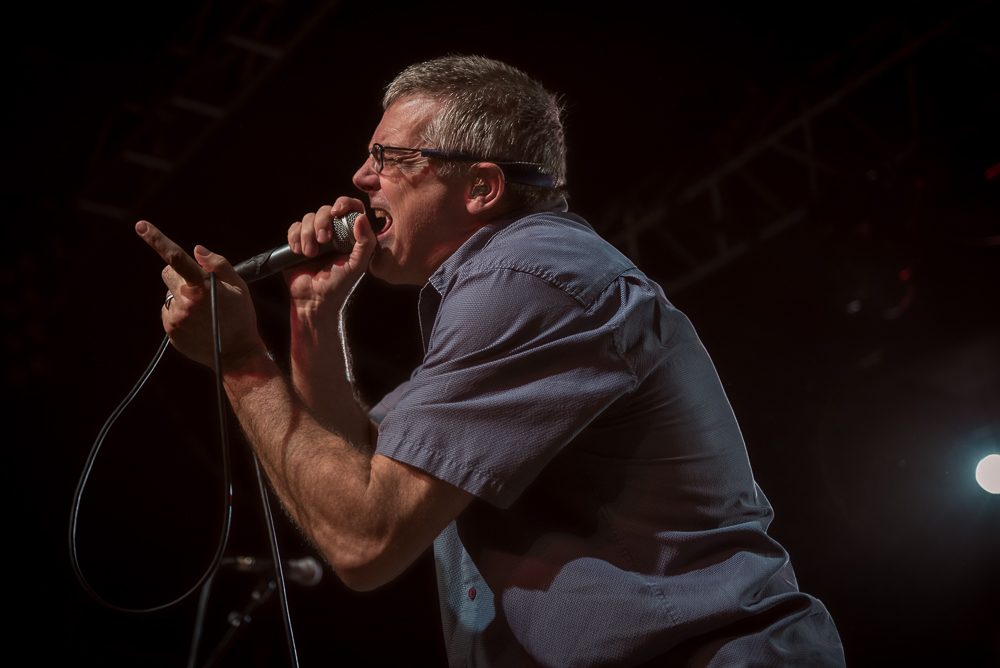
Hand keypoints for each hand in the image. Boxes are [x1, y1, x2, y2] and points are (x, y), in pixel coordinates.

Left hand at [136, 221, 264, 369]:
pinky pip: (168, 312)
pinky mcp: (170, 331)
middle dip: (179, 275)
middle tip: (199, 288)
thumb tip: (197, 250)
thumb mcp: (239, 287)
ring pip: (169, 294)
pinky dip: (180, 313)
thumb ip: (218, 264)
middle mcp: (184, 300)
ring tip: (203, 312)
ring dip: (181, 296)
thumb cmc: (241, 318)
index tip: (141, 226)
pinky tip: (197, 323)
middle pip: (167, 273)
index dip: (157, 240)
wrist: (237, 355)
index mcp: (202, 286)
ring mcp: (175, 317)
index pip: (176, 257)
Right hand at [284, 199, 375, 314]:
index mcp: (351, 235)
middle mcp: (333, 233)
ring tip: (309, 254)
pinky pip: (294, 227)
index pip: (351, 208)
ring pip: (308, 218)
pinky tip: (299, 252)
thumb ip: (366, 243)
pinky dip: (295, 237)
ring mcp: (315, 236)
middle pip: (325, 210)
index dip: (344, 203)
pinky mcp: (298, 242)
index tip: (336, 211)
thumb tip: (361, 217)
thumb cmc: (340, 286)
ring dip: (307, 234)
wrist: (316, 301)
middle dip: (321, 222)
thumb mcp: (358, 266)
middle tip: (323, 241)